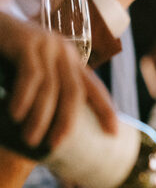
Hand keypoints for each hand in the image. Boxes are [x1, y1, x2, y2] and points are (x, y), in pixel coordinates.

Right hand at [0, 13, 116, 147]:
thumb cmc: (9, 52)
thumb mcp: (34, 68)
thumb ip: (46, 86)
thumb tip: (47, 126)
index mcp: (70, 60)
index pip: (94, 87)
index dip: (105, 110)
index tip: (113, 133)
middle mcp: (63, 52)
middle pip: (74, 92)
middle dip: (67, 121)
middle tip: (56, 145)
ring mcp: (46, 45)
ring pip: (51, 87)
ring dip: (41, 117)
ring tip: (31, 139)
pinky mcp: (27, 43)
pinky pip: (31, 76)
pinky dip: (24, 98)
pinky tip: (16, 115)